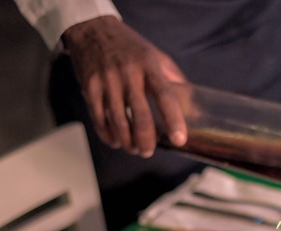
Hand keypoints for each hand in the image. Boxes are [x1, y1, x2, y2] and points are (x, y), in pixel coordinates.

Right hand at [61, 16, 187, 156]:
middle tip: (149, 151)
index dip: (173, 120)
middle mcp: (128, 74)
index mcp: (149, 66)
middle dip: (146, 140)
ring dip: (127, 141)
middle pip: (140, 115)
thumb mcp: (154, 54)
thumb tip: (191, 101)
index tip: (179, 139)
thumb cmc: (128, 45)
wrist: (91, 28)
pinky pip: (98, 117)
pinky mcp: (89, 87)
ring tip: (134, 149)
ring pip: (118, 121)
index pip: (165, 96)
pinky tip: (115, 141)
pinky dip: (107, 134)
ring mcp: (107, 81)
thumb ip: (172, 77)